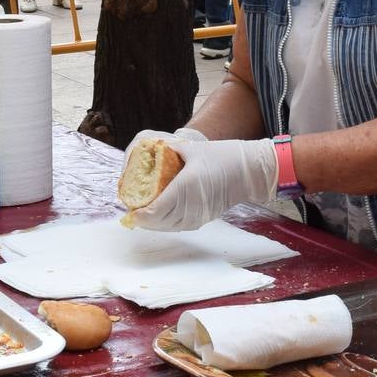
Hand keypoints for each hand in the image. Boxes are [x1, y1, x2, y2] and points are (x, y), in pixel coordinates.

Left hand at [127, 132, 277, 230]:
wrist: (248, 172)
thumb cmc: (222, 157)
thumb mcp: (192, 150)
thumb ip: (169, 150)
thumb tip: (150, 148)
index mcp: (184, 187)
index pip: (154, 210)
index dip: (138, 213)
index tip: (128, 209)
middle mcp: (190, 206)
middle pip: (157, 222)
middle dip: (142, 218)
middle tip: (131, 209)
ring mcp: (197, 216)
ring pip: (166, 227)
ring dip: (152, 223)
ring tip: (142, 213)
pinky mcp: (202, 220)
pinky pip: (178, 226)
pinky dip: (165, 223)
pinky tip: (159, 215)